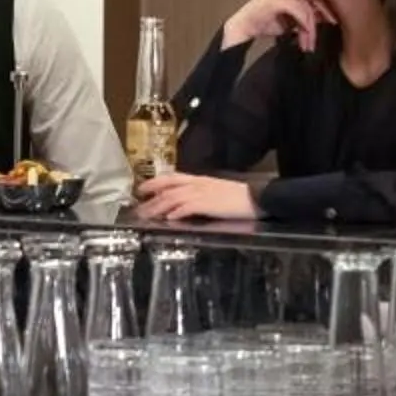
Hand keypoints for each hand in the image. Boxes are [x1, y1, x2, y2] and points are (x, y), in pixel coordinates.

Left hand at [134, 172, 256, 222]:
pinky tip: (169, 218)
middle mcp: (198, 184)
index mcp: (199, 179)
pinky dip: (177, 212)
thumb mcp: (215, 190)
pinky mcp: (208, 204)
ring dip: (158, 206)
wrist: (256, 198)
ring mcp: (202, 193)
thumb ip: (198, 193)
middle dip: (151, 197)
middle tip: (138, 207)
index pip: (172, 177)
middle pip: (168, 188)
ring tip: (147, 215)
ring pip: (174, 197)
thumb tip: (183, 201)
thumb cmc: (238, 196)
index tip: (141, 189)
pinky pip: (188, 207)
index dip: (155, 182)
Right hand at [222, 0, 335, 52]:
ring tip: (309, 43)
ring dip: (312, 29)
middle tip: (332, 27)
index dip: (329, 5)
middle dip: (326, 14)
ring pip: (310, 8)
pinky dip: (305, 28)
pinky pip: (301, 13)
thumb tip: (331, 16)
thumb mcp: (295, 17)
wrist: (244, 26)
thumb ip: (310, 13)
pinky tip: (304, 40)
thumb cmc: (267, 21)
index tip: (335, 20)